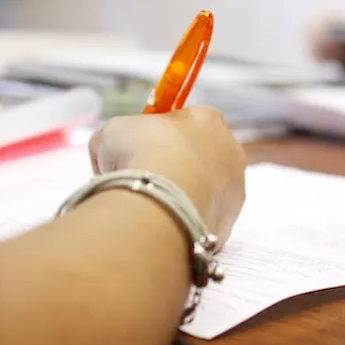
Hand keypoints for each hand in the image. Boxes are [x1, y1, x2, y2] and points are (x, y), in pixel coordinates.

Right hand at [89, 107, 246, 242]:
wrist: (161, 202)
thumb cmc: (140, 155)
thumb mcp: (111, 133)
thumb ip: (117, 138)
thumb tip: (110, 157)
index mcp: (208, 119)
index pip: (183, 124)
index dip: (155, 139)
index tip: (136, 153)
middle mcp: (231, 151)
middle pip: (198, 158)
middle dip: (172, 168)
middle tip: (142, 182)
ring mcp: (234, 190)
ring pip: (203, 191)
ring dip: (179, 197)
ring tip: (151, 207)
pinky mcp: (228, 223)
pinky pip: (200, 220)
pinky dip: (182, 223)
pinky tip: (162, 225)